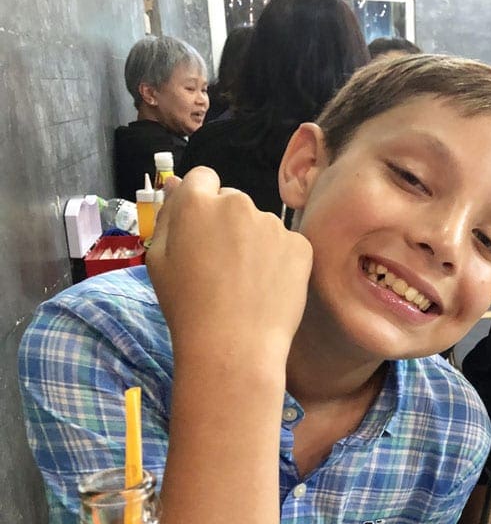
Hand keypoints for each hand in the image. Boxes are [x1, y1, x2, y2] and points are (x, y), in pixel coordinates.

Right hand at [146, 167, 312, 366]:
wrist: (233, 345)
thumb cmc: (187, 306)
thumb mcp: (157, 260)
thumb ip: (168, 216)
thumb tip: (177, 185)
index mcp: (197, 202)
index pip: (202, 178)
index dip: (201, 203)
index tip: (202, 230)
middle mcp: (237, 203)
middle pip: (233, 202)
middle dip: (228, 223)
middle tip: (222, 265)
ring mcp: (272, 223)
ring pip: (261, 225)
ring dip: (255, 243)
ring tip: (246, 283)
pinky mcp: (300, 245)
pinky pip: (286, 245)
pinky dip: (279, 261)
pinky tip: (267, 288)